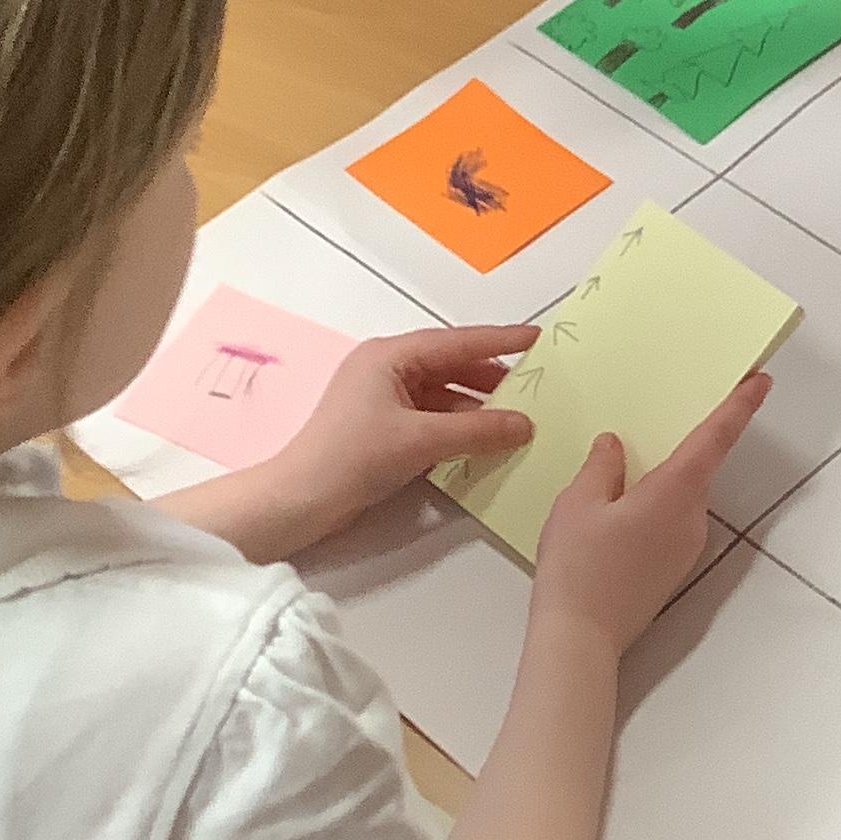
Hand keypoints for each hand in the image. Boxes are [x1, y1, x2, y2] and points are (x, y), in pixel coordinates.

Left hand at [272, 326, 539, 536]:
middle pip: (452, 366)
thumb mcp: (421, 441)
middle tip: (537, 386)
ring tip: (518, 419)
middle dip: (492, 379)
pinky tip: (485, 441)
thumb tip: (526, 424)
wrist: (301, 500)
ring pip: (444, 394)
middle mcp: (387, 368)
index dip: (500, 340)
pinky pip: (432, 417)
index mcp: (390, 356)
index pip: (457, 342)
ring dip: (477, 408)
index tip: (538, 338)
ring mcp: (384, 398)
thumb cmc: (354, 457)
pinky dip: (458, 427)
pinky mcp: (383, 427)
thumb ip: (478, 430)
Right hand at [532, 374, 770, 650]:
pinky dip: (655, 503)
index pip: (715, 438)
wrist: (581, 639)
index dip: (739, 405)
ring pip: (681, 496)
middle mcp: (692, 517)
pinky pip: (670, 520)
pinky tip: (620, 508)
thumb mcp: (578, 504)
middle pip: (697, 467)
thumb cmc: (579, 566)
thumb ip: (602, 467)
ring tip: (622, 466)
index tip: (760, 380)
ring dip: (664, 477)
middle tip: (664, 413)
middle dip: (687, 440)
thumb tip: (615, 446)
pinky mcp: (672, 568)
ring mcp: (685, 546)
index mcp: (675, 491)